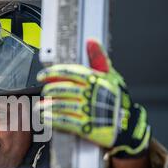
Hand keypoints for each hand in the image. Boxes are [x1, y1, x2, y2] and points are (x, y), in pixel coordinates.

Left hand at [37, 39, 150, 157]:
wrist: (128, 125)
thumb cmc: (118, 100)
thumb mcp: (112, 77)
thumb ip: (99, 59)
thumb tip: (91, 41)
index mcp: (95, 80)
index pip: (69, 72)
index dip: (52, 73)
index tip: (42, 76)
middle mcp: (90, 94)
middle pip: (62, 88)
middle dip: (49, 90)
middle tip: (45, 92)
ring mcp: (87, 111)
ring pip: (60, 104)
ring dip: (47, 105)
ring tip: (40, 106)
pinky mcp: (85, 127)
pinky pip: (64, 121)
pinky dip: (52, 119)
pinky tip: (46, 117)